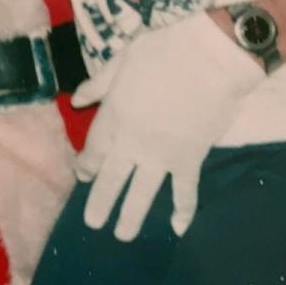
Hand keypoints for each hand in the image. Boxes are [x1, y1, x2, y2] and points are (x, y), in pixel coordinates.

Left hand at [72, 12, 262, 240]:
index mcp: (114, 115)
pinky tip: (178, 228)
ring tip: (122, 236)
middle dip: (100, 202)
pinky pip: (184, 191)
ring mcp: (162, 155)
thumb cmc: (164, 49)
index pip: (94, 149)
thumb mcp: (122, 58)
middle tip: (93, 223)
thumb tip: (76, 100)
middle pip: (111, 178)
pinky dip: (183, 210)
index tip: (82, 175)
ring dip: (131, 217)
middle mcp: (132, 142)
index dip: (86, 165)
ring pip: (142, 193)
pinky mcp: (190, 158)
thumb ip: (99, 83)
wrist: (209, 56)